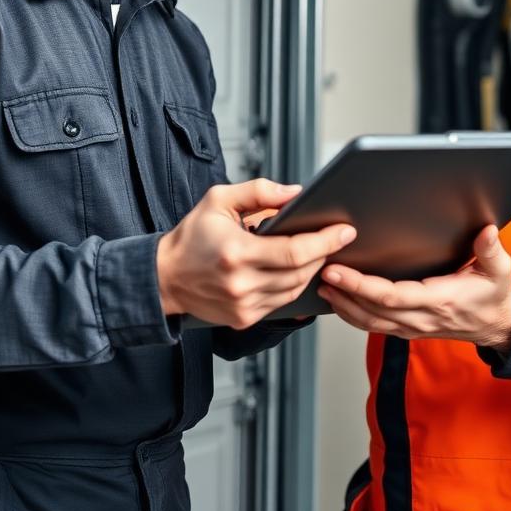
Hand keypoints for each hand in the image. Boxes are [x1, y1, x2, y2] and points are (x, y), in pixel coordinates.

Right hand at [157, 179, 355, 328]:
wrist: (165, 277)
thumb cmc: (191, 237)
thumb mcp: (219, 200)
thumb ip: (259, 191)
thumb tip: (294, 193)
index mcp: (236, 252)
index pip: (295, 252)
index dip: (325, 241)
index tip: (345, 230)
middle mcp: (241, 284)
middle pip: (301, 273)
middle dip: (323, 253)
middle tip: (336, 237)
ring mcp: (244, 306)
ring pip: (295, 290)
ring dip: (312, 270)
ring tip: (318, 250)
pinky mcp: (244, 319)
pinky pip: (282, 302)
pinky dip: (294, 285)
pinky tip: (298, 269)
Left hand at [317, 224, 510, 352]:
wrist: (496, 326)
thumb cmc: (493, 296)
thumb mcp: (499, 271)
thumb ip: (492, 250)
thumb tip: (487, 231)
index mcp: (439, 300)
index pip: (391, 296)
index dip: (360, 285)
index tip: (338, 270)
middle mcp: (420, 317)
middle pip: (372, 309)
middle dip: (343, 291)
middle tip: (321, 272)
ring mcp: (412, 326)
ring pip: (369, 321)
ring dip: (343, 305)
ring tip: (322, 286)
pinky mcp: (407, 328)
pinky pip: (374, 325)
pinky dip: (352, 314)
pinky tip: (338, 301)